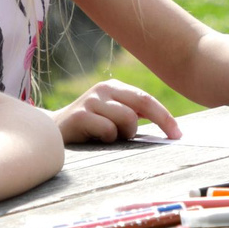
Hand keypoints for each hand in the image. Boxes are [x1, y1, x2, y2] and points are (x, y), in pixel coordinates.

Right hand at [57, 79, 180, 144]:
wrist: (50, 132)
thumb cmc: (89, 129)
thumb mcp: (111, 116)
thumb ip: (132, 116)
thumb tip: (167, 129)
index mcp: (113, 88)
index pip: (146, 99)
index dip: (165, 116)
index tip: (178, 133)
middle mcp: (103, 90)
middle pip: (143, 102)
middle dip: (162, 120)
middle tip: (172, 138)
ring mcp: (91, 101)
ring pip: (128, 120)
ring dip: (125, 135)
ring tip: (110, 138)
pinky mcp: (80, 116)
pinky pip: (109, 131)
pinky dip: (108, 140)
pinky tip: (95, 139)